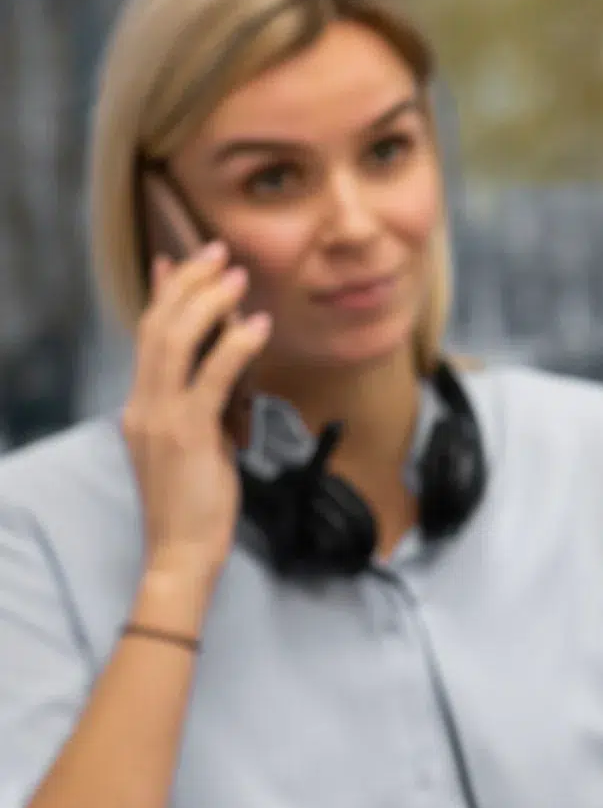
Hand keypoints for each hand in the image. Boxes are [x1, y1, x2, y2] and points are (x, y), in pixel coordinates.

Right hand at [123, 244, 270, 589]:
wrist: (179, 554)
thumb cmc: (194, 508)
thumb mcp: (192, 449)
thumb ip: (199, 411)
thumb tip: (222, 381)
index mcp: (141, 407)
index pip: (147, 336)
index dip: (164, 294)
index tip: (178, 261)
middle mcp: (144, 405)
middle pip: (158, 325)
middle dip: (188, 282)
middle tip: (218, 253)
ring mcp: (161, 418)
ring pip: (176, 340)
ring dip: (209, 301)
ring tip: (237, 275)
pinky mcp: (189, 435)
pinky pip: (212, 378)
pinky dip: (235, 346)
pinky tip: (257, 326)